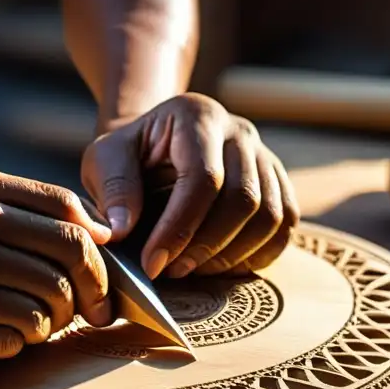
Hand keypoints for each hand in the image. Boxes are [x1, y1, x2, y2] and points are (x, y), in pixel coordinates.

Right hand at [0, 165, 111, 378]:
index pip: (65, 211)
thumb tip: (86, 230)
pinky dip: (16, 343)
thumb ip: (0, 203)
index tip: (96, 265)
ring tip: (29, 320)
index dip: (94, 242)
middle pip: (68, 258)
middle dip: (89, 288)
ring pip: (46, 306)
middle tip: (86, 306)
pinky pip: (12, 341)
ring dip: (50, 321)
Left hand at [82, 93, 299, 279]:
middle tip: (170, 272)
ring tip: (192, 270)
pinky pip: (285, 224)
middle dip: (205, 246)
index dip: (180, 227)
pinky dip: (257, 254)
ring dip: (231, 255)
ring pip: (270, 215)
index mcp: (196, 116)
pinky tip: (220, 266)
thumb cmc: (128, 154)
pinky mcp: (277, 181)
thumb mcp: (104, 159)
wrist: (154, 145)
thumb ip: (113, 188)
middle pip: (243, 198)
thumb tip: (121, 231)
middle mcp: (239, 131)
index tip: (152, 262)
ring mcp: (265, 155)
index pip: (203, 178)